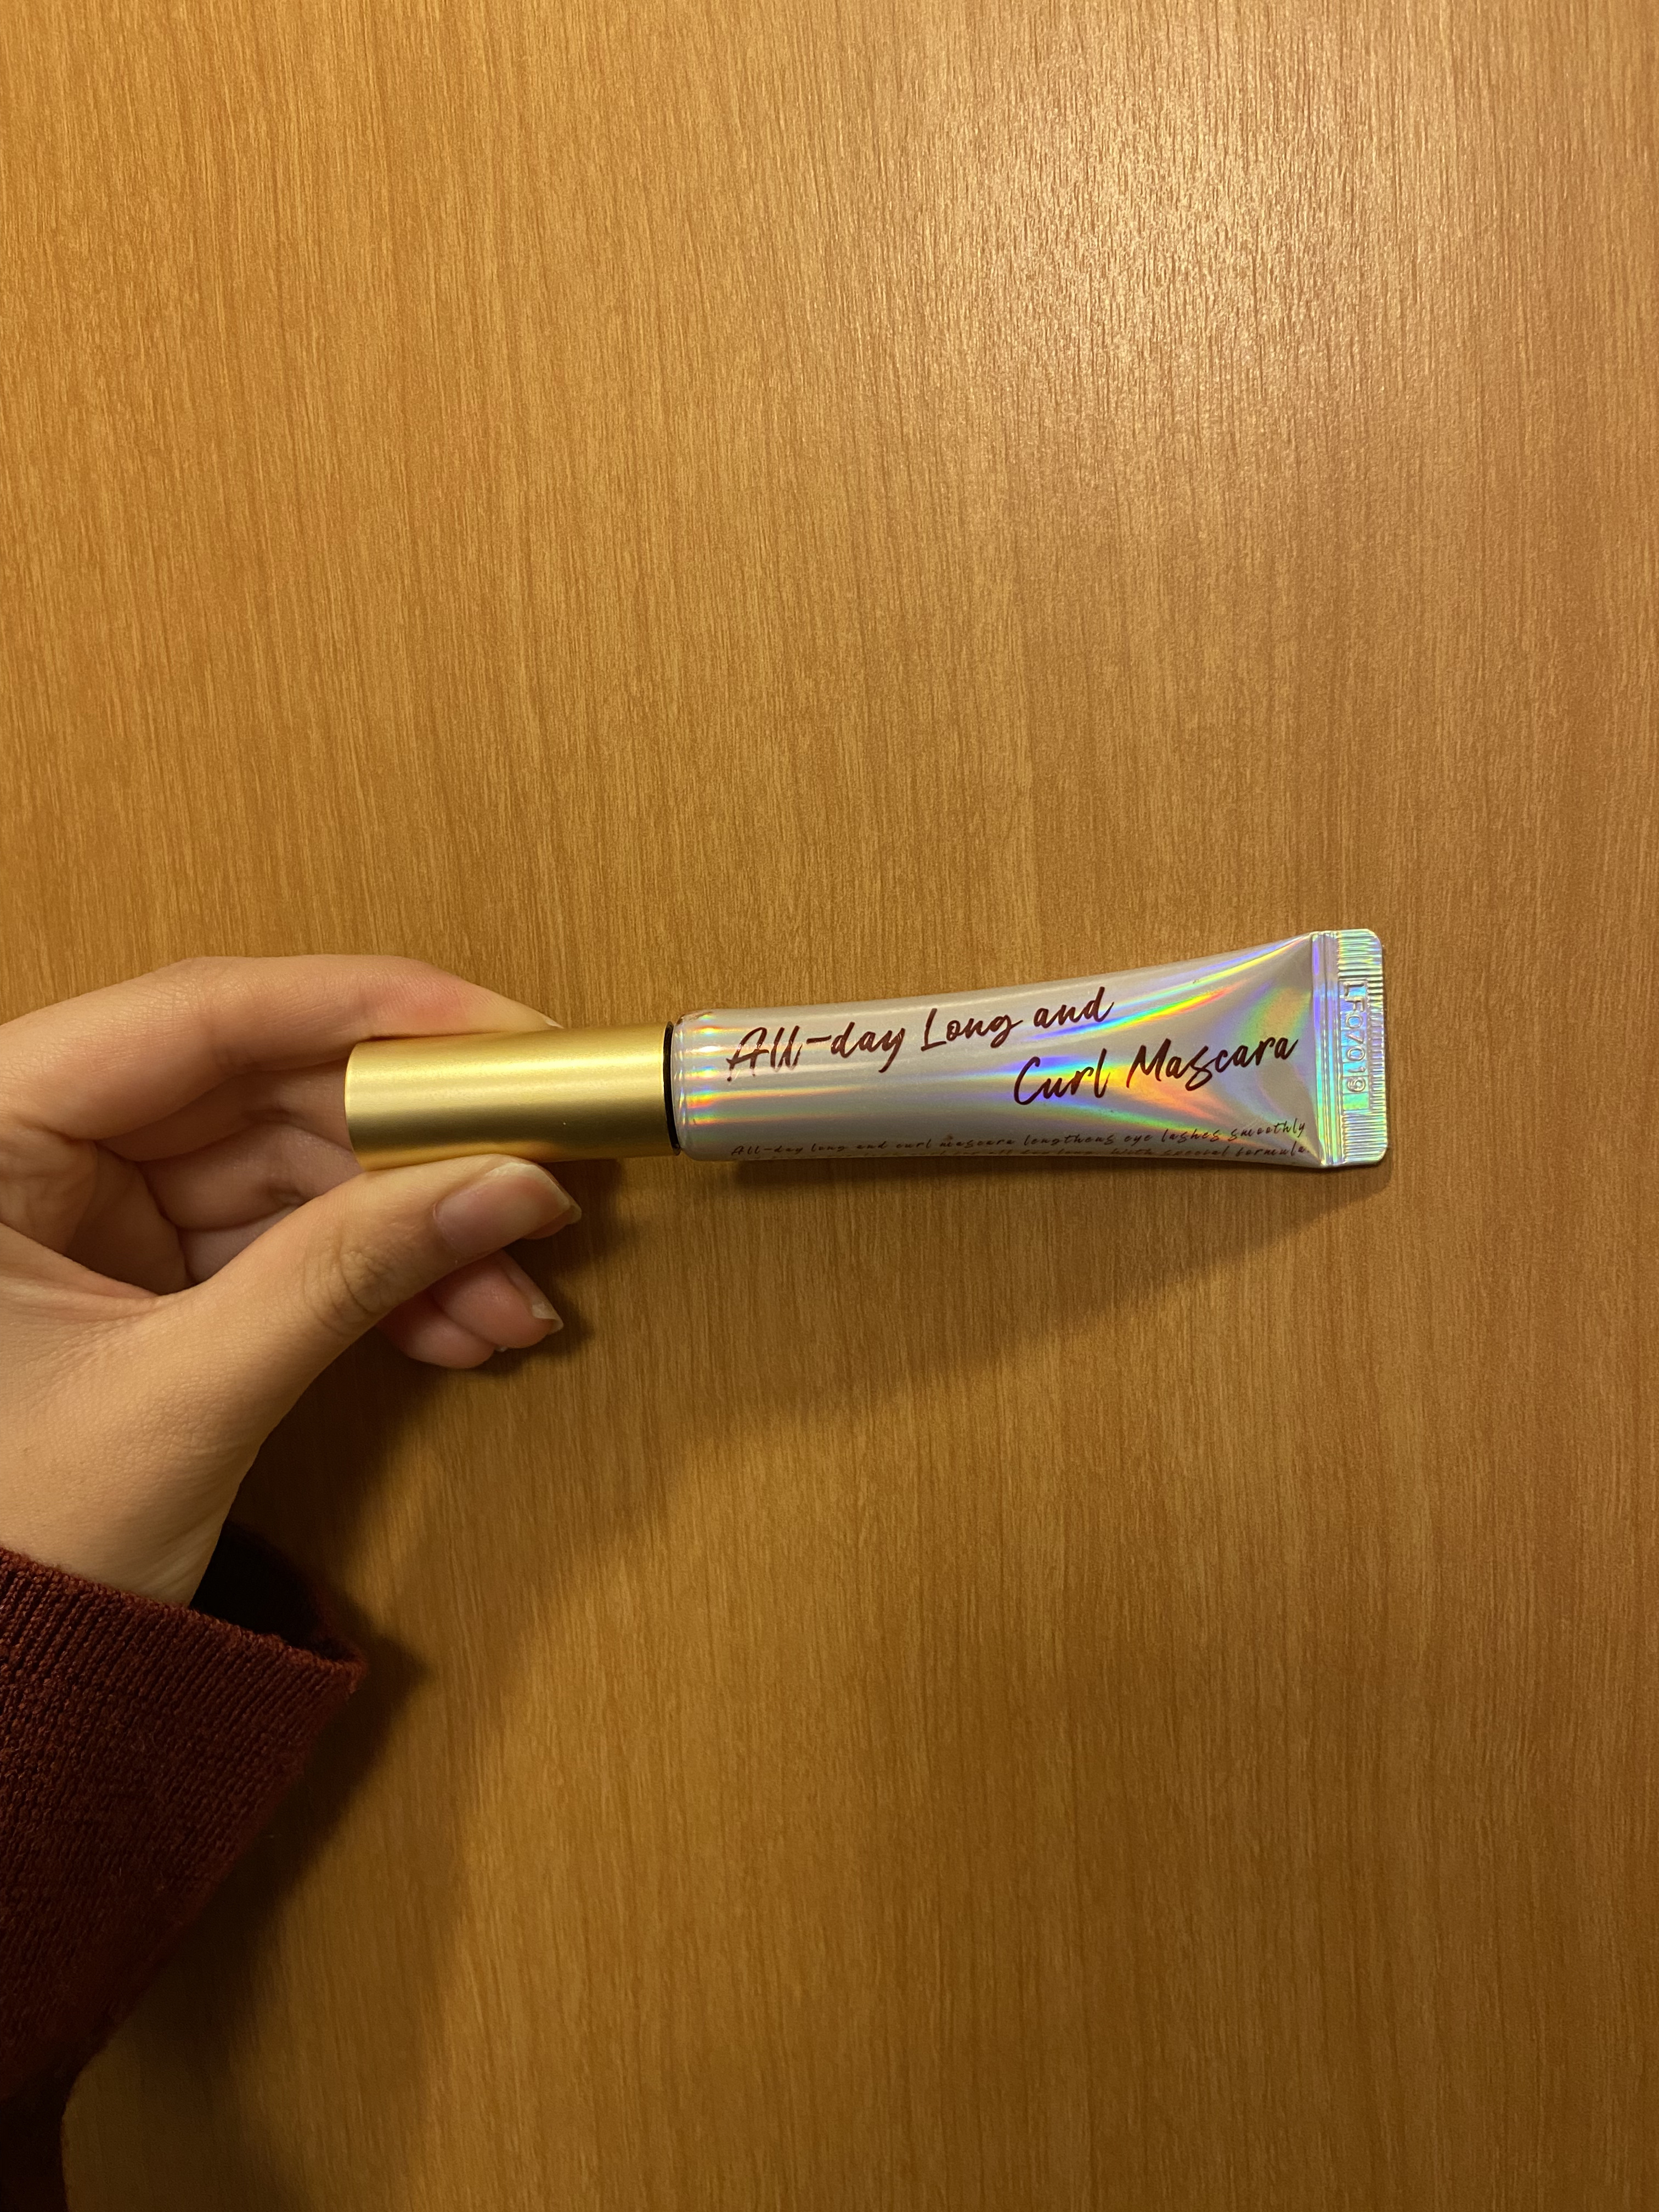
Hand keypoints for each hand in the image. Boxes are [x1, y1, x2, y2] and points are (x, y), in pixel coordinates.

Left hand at [0, 955, 581, 1606]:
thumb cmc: (4, 1556)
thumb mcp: (185, 1398)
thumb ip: (347, 1275)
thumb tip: (509, 1185)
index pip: (199, 1015)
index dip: (366, 1010)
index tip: (502, 1031)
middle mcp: (28, 1146)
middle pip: (263, 1088)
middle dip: (414, 1147)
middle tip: (540, 1167)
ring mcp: (84, 1209)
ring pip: (289, 1170)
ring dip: (413, 1229)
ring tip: (512, 1299)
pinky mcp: (137, 1270)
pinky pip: (280, 1240)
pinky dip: (372, 1280)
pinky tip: (458, 1326)